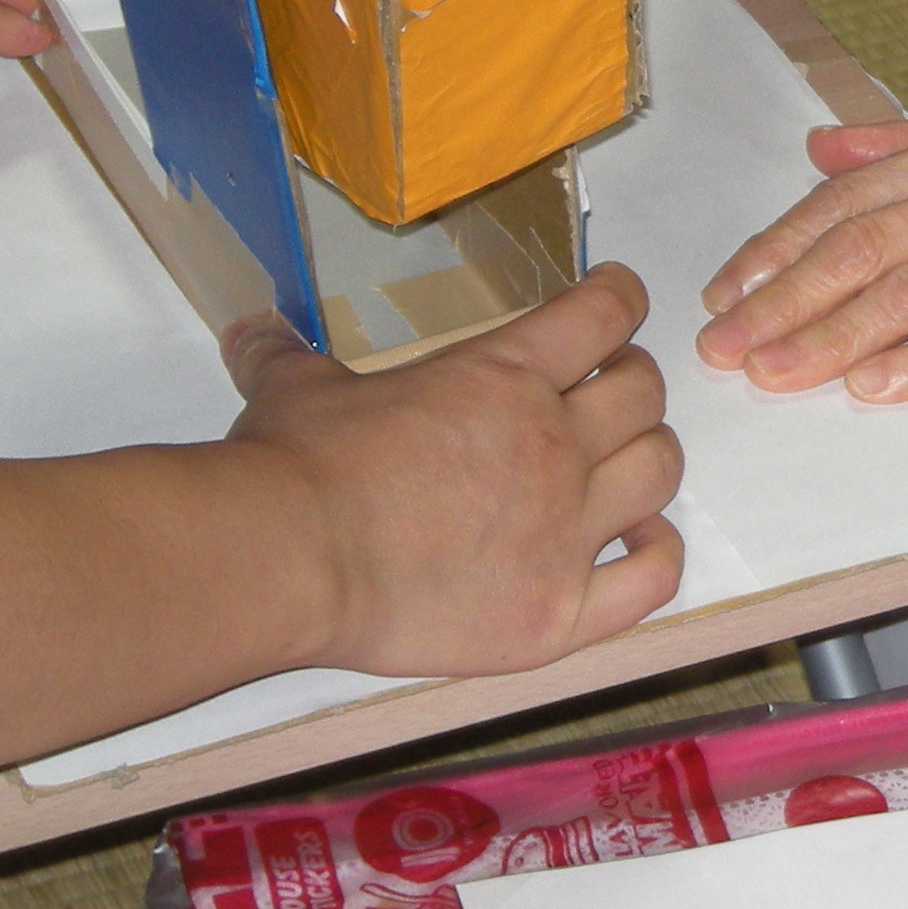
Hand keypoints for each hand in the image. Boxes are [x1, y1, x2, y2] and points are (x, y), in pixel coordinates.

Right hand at [227, 263, 682, 677]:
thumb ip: (287, 354)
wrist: (286, 560)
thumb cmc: (294, 464)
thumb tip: (248, 330)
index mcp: (505, 374)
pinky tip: (639, 541)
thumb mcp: (295, 389)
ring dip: (646, 456)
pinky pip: (653, 577)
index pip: (605, 313)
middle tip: (602, 390)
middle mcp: (554, 444)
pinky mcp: (558, 611)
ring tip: (619, 461)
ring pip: (659, 471)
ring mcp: (564, 531)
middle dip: (630, 380)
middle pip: (643, 391)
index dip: (620, 297)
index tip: (615, 299)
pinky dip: (659, 553)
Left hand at [694, 122, 907, 400]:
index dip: (779, 249)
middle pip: (868, 247)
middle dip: (785, 301)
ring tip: (776, 375)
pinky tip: (879, 387)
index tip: (725, 293)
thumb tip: (819, 147)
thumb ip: (907, 151)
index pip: (851, 202)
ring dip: (834, 339)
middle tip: (724, 348)